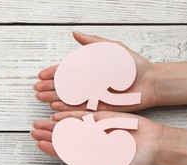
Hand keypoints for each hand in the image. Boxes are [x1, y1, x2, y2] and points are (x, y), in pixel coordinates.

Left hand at [30, 111, 163, 164]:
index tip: (39, 144)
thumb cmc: (138, 163)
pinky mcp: (101, 117)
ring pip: (68, 127)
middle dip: (47, 135)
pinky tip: (56, 113)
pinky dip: (68, 114)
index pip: (66, 153)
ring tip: (38, 122)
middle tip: (32, 131)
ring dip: (52, 124)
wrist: (155, 144)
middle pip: (63, 139)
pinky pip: (81, 115)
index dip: (51, 149)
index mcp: (89, 157)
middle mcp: (88, 143)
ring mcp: (93, 129)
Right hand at [34, 31, 156, 111]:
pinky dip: (67, 108)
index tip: (40, 76)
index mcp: (88, 70)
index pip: (65, 72)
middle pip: (63, 86)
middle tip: (37, 90)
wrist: (149, 81)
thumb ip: (92, 43)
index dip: (52, 74)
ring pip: (68, 98)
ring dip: (54, 98)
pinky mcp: (97, 108)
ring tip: (42, 98)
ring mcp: (91, 97)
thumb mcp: (111, 48)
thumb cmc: (132, 64)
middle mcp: (87, 84)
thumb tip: (73, 33)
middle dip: (49, 88)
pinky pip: (79, 109)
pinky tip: (56, 107)